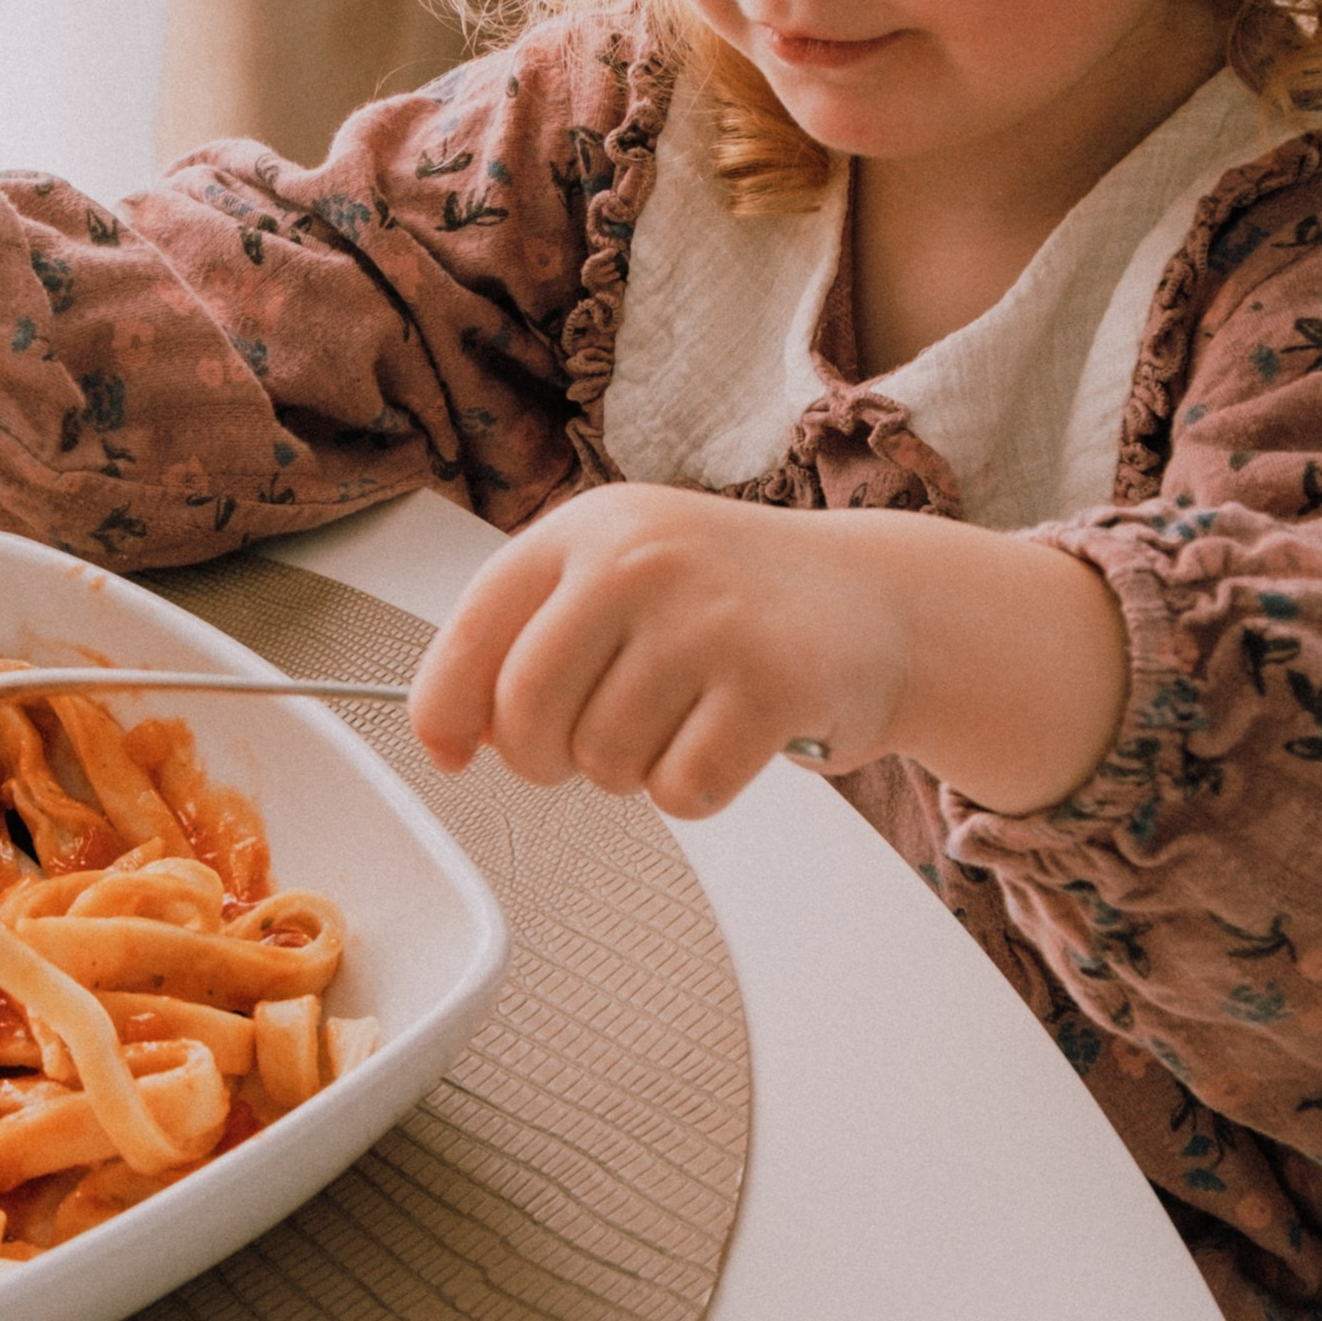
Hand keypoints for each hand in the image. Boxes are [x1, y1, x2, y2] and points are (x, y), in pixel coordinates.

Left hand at [408, 483, 1129, 821]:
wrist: (876, 600)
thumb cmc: (728, 601)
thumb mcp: (619, 577)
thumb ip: (529, 638)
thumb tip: (449, 736)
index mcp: (589, 529)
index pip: (475, 634)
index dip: (446, 711)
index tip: (452, 749)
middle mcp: (642, 559)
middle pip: (527, 716)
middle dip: (547, 758)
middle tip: (597, 741)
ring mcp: (710, 617)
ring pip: (603, 763)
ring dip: (634, 770)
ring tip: (686, 716)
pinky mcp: (774, 682)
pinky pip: (682, 792)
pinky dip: (696, 791)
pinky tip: (729, 740)